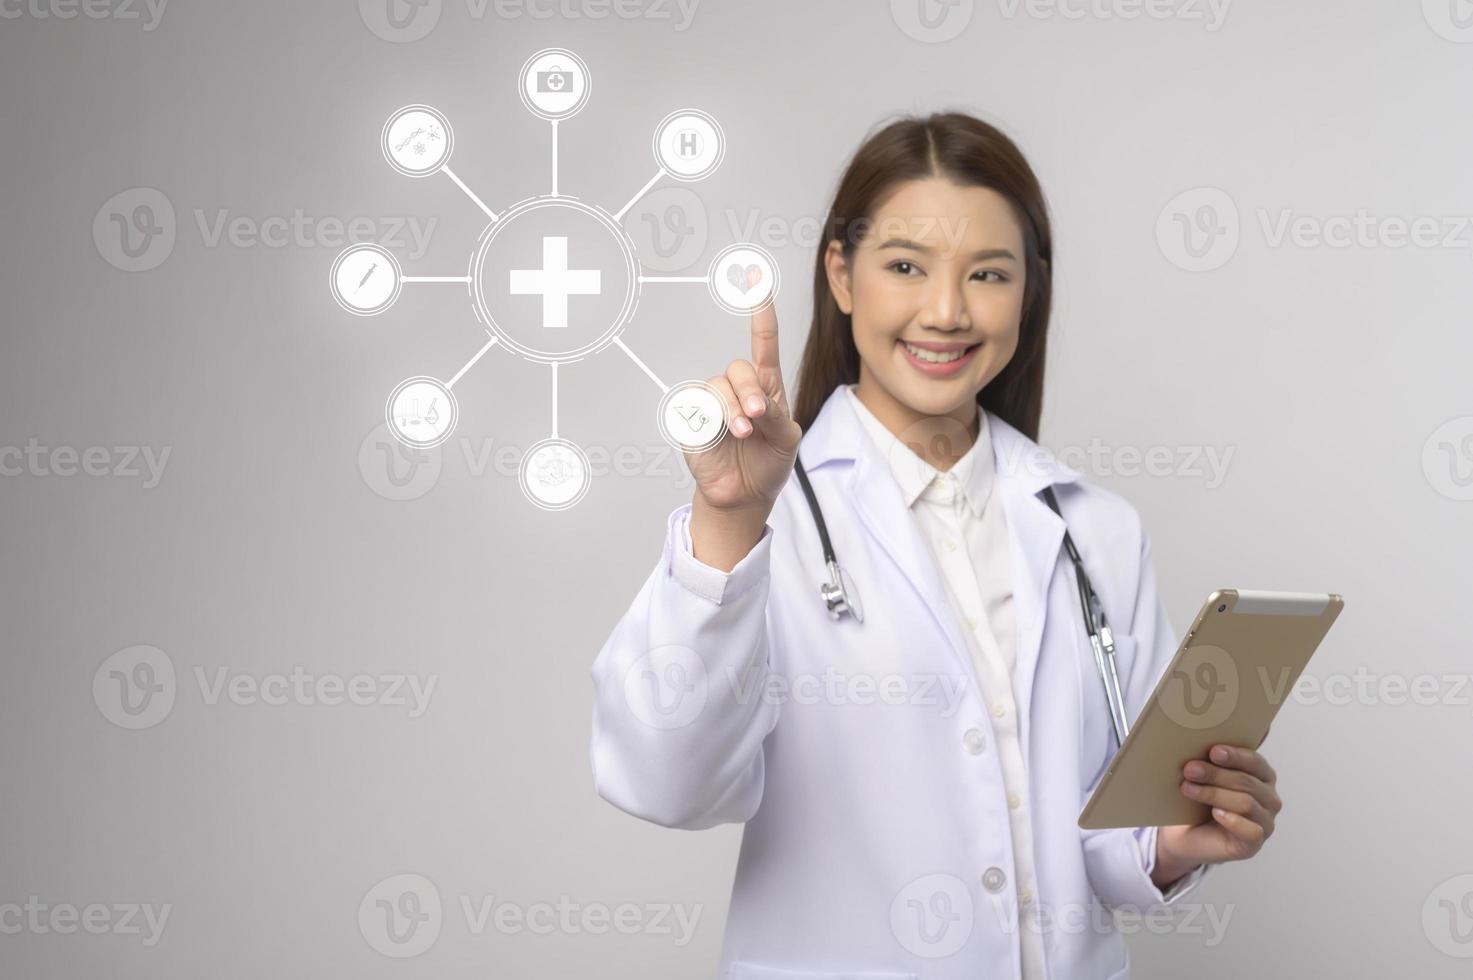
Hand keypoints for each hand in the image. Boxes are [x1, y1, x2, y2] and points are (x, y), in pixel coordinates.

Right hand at [685, 273, 801, 514]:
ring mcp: (713, 403)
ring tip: (744, 433)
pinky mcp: (692, 418)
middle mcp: (738, 389)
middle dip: (750, 391)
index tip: (756, 281)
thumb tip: (758, 404)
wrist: (744, 496)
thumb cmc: (768, 464)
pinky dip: (710, 419)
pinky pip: (696, 405)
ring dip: (732, 410)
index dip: (760, 311)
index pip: (764, 342)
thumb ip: (778, 416)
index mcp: (767, 387)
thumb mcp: (786, 439)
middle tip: (758, 416)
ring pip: (717, 387)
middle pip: (739, 368)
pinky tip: (719, 435)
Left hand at [1157, 728, 1280, 874]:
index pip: (1255, 761)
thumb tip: (1222, 716)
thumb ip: (1214, 752)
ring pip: (1245, 803)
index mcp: (1261, 775)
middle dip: (1216, 774)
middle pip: (1247, 782)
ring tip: (1188, 788)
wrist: (1183, 833)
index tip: (1213, 751)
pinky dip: (1233, 820)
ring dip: (1214, 794)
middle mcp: (1268, 798)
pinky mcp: (1254, 844)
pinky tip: (1216, 813)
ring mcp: (1265, 822)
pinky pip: (1251, 831)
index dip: (1235, 755)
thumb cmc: (1197, 799)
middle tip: (1189, 768)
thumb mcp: (1204, 773)